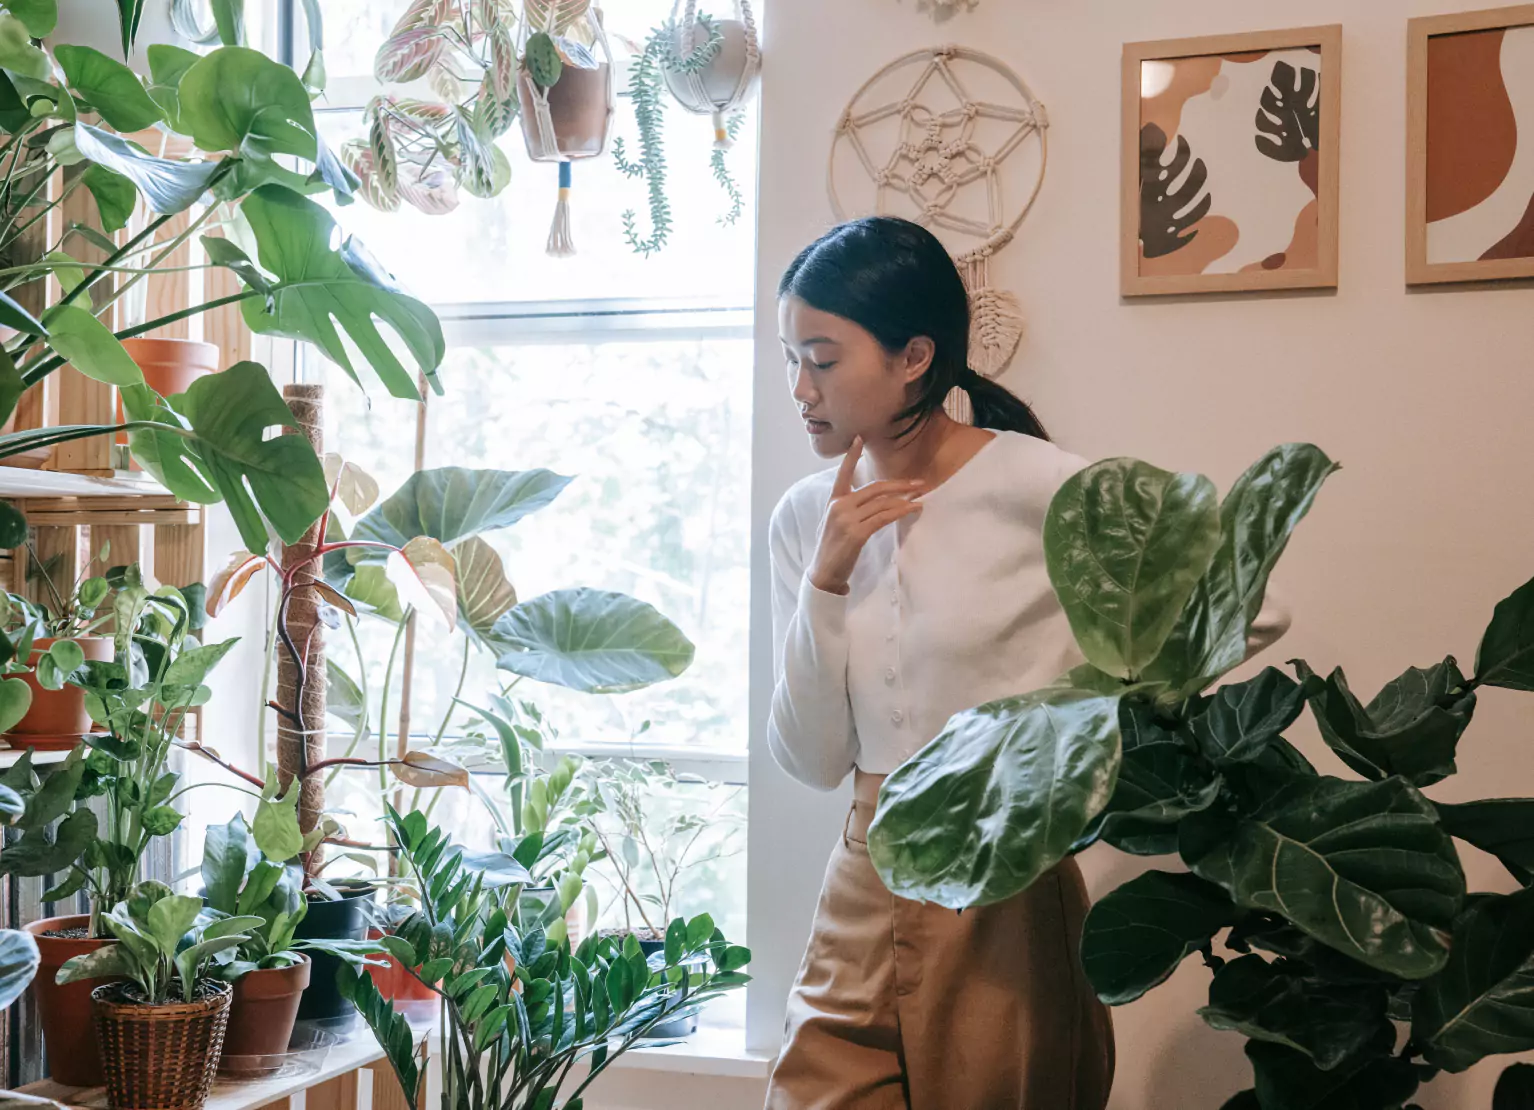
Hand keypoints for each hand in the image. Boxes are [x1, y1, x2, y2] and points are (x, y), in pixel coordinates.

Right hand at [808, 437, 924, 595]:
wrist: (824, 573)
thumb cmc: (832, 550)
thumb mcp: (835, 524)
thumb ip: (848, 509)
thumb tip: (871, 502)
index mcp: (833, 501)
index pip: (843, 474)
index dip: (851, 456)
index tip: (859, 438)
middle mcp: (839, 506)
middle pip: (875, 488)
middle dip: (899, 484)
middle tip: (918, 482)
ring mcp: (847, 519)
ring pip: (882, 502)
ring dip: (905, 499)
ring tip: (920, 497)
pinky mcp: (857, 533)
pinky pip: (884, 517)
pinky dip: (901, 511)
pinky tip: (912, 509)